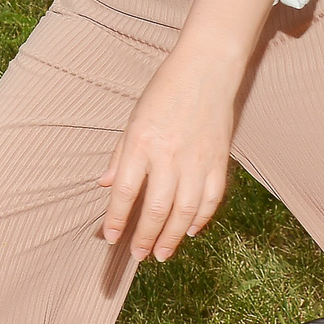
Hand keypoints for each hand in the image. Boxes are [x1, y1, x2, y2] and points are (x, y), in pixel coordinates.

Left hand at [99, 53, 235, 262]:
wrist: (207, 68)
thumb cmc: (165, 90)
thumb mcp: (134, 118)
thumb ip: (121, 155)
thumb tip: (103, 185)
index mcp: (142, 143)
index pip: (124, 191)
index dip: (116, 218)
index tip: (110, 237)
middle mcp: (169, 155)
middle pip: (155, 209)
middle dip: (145, 237)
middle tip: (138, 255)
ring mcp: (197, 160)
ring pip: (184, 211)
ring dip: (172, 237)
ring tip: (162, 253)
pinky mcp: (219, 160)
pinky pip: (211, 199)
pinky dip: (201, 219)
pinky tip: (190, 231)